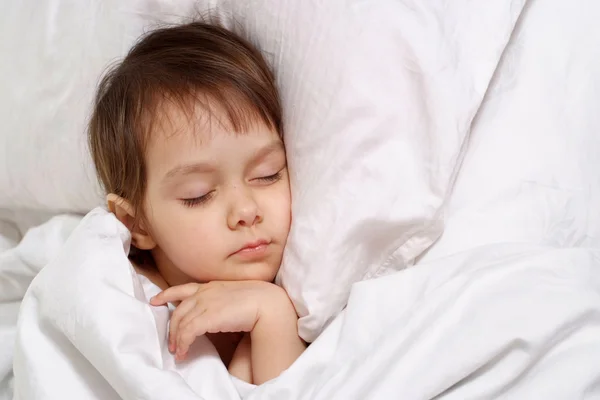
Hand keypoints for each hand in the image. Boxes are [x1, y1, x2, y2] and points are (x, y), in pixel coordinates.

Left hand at [149, 280, 285, 360]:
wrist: (267, 303)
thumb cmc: (258, 300)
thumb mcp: (234, 296)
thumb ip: (222, 301)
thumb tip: (218, 314)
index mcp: (211, 286)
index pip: (182, 288)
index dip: (167, 294)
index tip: (155, 300)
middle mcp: (204, 293)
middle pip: (178, 310)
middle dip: (172, 327)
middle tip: (172, 342)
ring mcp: (204, 304)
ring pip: (180, 323)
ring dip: (177, 339)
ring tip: (178, 352)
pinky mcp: (206, 318)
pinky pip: (187, 333)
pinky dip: (183, 344)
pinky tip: (184, 352)